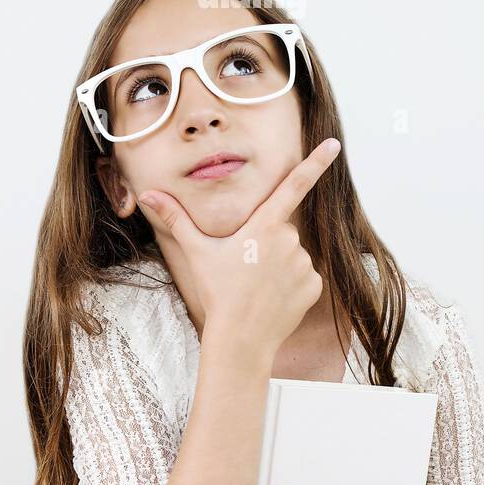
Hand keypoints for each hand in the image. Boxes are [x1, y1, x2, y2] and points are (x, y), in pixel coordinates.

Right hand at [137, 138, 340, 356]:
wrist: (240, 340)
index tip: (334, 145)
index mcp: (264, 225)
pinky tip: (273, 298)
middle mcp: (290, 240)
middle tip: (245, 267)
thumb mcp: (197, 252)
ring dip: (278, 264)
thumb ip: (176, 219)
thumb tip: (149, 195)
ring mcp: (305, 263)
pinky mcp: (315, 285)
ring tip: (257, 286)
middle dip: (266, 242)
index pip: (294, 185)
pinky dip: (291, 284)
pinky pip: (304, 276)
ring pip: (292, 254)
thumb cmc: (217, 293)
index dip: (316, 162)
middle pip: (281, 230)